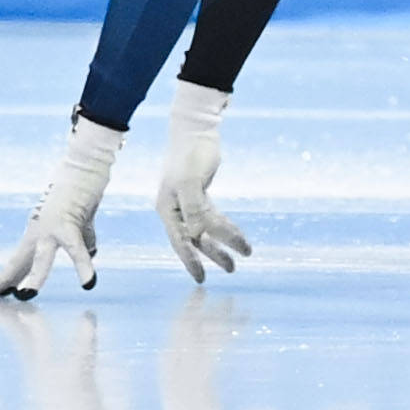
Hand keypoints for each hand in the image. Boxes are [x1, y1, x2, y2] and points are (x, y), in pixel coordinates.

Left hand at [0, 115, 123, 298]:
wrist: (85, 165)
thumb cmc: (81, 195)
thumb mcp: (81, 226)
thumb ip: (84, 243)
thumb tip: (91, 256)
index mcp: (36, 235)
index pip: (16, 262)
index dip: (2, 279)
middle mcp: (38, 231)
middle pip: (16, 261)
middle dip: (1, 280)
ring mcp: (51, 226)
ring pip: (41, 257)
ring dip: (34, 277)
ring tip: (25, 295)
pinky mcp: (69, 221)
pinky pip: (77, 248)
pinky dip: (83, 266)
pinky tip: (88, 283)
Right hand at [154, 81, 253, 282]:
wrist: (196, 130)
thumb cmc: (191, 154)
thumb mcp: (191, 183)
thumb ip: (194, 210)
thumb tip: (199, 235)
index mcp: (167, 208)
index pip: (180, 241)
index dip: (191, 261)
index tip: (202, 279)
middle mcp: (174, 208)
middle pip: (195, 238)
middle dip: (214, 254)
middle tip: (232, 269)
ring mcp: (186, 201)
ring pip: (205, 229)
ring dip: (223, 241)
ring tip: (242, 255)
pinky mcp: (199, 193)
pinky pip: (212, 216)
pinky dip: (224, 226)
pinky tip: (236, 234)